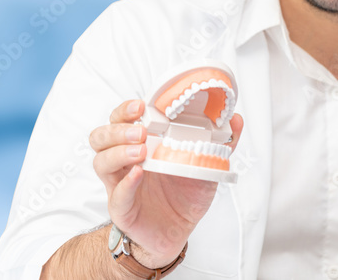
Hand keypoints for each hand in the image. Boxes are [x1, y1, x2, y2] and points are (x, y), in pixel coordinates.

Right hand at [89, 99, 243, 267]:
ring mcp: (119, 184)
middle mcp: (124, 161)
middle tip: (141, 131)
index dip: (124, 110)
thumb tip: (236, 119)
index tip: (140, 105)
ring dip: (118, 152)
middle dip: (118, 129)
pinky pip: (116, 194)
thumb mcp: (206, 165)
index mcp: (138, 144)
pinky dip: (127, 183)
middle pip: (101, 137)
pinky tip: (139, 175)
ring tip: (141, 151)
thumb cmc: (185, 195)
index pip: (119, 120)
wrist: (179, 232)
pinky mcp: (122, 209)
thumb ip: (220, 143)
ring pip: (101, 161)